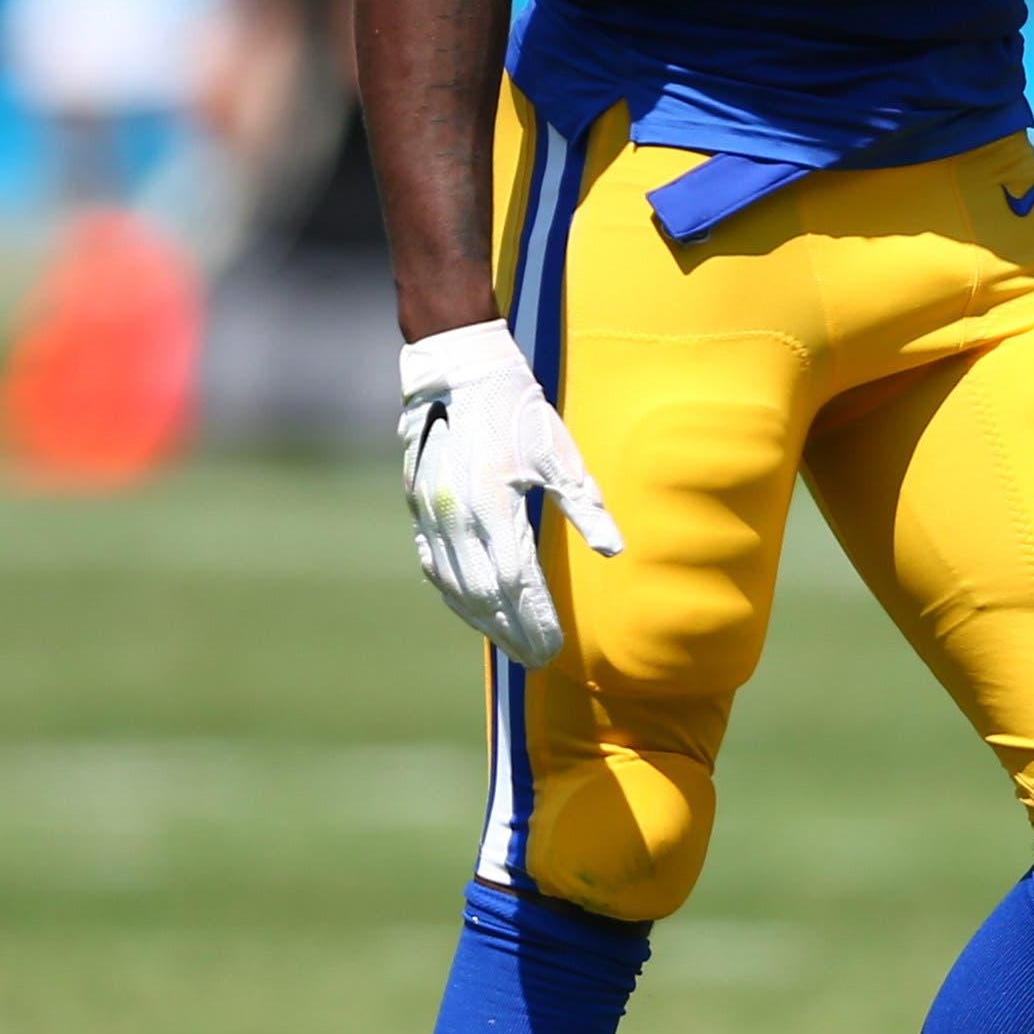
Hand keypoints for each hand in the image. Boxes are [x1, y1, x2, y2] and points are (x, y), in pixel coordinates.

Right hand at [397, 319, 620, 667]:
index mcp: (493, 506)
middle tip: (537, 661)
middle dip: (512, 632)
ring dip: (483, 622)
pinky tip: (473, 610)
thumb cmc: (516, 410)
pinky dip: (455, 595)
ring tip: (510, 645)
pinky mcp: (419, 508)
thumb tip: (613, 550)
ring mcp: (431, 515)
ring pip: (455, 587)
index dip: (535, 619)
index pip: (517, 583)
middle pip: (485, 596)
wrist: (457, 373)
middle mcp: (456, 518)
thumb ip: (584, 505)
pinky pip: (434, 566)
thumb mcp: (558, 452)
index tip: (556, 648)